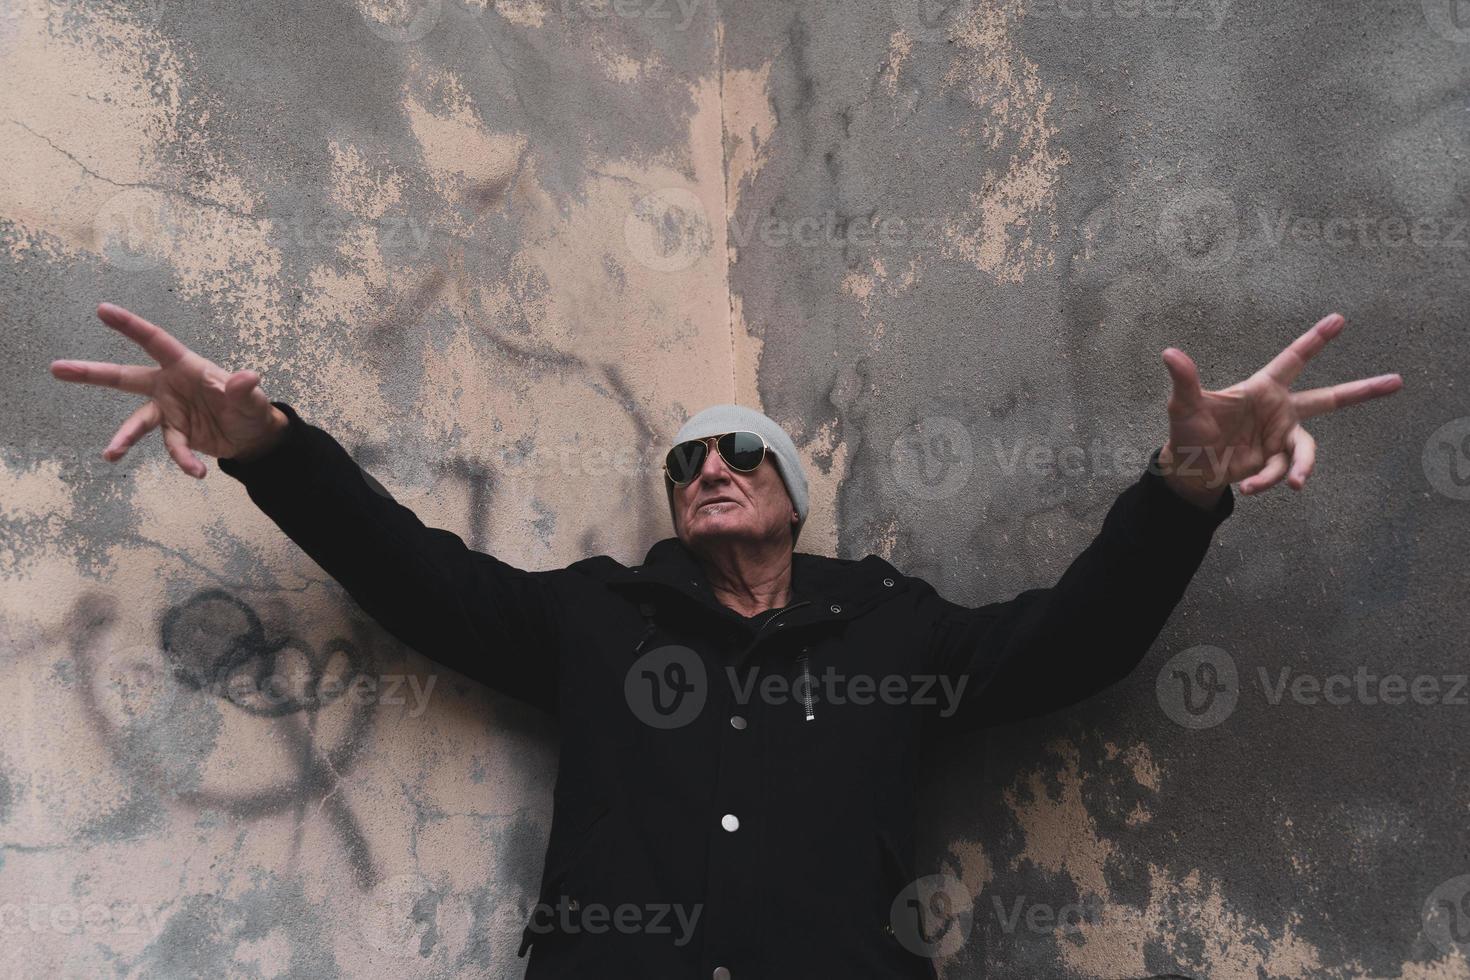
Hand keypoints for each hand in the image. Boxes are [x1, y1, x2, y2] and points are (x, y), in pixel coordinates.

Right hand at [49, 303, 288, 478]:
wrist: (254, 438)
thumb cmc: (251, 408)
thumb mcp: (252, 400)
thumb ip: (244, 390)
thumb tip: (247, 377)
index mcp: (186, 366)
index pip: (155, 342)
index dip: (130, 326)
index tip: (103, 310)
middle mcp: (169, 385)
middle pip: (125, 377)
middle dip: (92, 373)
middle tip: (57, 368)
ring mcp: (168, 410)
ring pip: (137, 421)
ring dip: (124, 437)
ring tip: (110, 454)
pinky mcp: (175, 433)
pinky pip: (172, 447)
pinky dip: (183, 460)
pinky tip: (197, 472)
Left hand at [1157, 312, 1403, 507]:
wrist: (1189, 468)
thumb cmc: (1188, 431)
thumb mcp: (1183, 407)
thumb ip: (1185, 381)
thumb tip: (1169, 353)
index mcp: (1262, 388)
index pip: (1293, 359)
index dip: (1315, 340)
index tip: (1339, 319)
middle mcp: (1279, 411)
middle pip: (1328, 399)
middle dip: (1362, 391)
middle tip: (1397, 381)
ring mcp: (1280, 438)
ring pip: (1306, 449)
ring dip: (1300, 466)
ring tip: (1293, 482)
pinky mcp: (1275, 462)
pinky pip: (1281, 471)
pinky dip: (1267, 481)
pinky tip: (1248, 489)